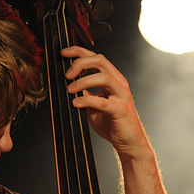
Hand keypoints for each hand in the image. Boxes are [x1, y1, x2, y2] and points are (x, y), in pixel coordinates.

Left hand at [61, 45, 149, 159]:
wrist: (129, 142)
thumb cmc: (112, 123)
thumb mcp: (94, 105)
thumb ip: (86, 93)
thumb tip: (70, 85)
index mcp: (113, 79)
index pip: (97, 57)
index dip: (79, 52)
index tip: (64, 53)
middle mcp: (119, 83)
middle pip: (100, 60)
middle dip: (80, 63)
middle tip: (67, 75)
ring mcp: (121, 96)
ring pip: (104, 77)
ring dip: (83, 81)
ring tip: (70, 89)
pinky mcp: (120, 110)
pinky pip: (102, 101)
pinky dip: (86, 100)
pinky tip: (76, 103)